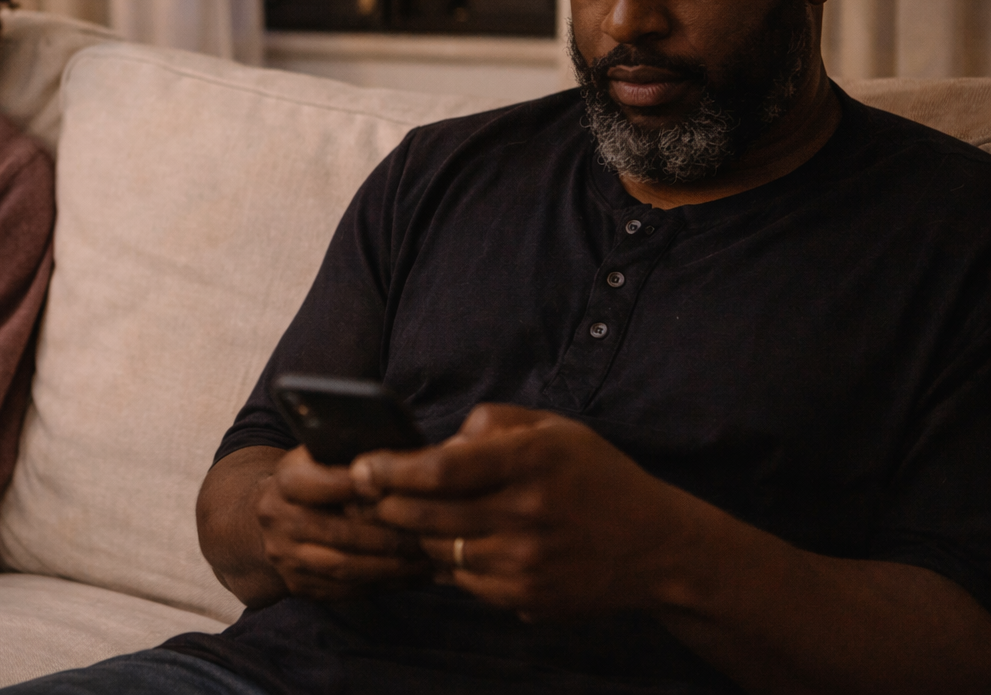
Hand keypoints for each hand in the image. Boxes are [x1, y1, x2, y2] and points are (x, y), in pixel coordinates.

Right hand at [255, 445, 432, 600]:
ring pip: (343, 567)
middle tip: (425, 534)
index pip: (318, 485)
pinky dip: (382, 584)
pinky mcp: (299, 585)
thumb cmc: (310, 478)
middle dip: (387, 536)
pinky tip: (411, 575)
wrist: (268, 519)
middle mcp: (278, 520)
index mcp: (284, 481)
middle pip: (337, 532)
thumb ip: (349, 457)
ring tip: (425, 559)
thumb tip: (401, 458)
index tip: (395, 487)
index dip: (357, 488)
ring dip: (389, 566)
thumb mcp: (318, 456)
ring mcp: (286, 557)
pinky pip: (346, 590)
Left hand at [350, 404, 702, 619]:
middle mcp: (528, 514)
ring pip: (439, 550)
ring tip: (402, 515)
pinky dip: (447, 561)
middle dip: (386, 504)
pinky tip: (451, 543)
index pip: (442, 469)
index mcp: (533, 461)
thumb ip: (492, 424)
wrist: (657, 547)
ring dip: (414, 534)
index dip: (392, 469)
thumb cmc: (597, 476)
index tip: (362, 465)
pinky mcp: (526, 596)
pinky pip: (463, 579)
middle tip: (363, 493)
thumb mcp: (554, 429)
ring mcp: (527, 562)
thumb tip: (437, 443)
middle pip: (428, 515)